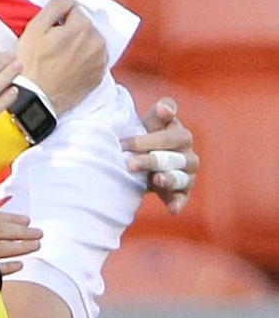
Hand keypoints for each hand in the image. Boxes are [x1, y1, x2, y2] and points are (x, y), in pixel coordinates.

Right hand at [15, 0, 107, 114]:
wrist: (38, 97)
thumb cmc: (32, 62)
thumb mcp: (35, 29)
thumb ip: (54, 7)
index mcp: (82, 27)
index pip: (73, 8)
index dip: (58, 11)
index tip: (48, 21)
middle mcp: (97, 42)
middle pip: (84, 24)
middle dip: (70, 27)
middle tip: (52, 38)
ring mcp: (100, 60)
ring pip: (91, 40)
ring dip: (79, 41)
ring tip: (61, 51)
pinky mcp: (99, 75)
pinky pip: (94, 57)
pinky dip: (84, 56)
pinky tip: (68, 62)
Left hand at [123, 97, 197, 214]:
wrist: (145, 160)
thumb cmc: (147, 137)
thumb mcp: (149, 125)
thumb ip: (156, 116)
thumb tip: (164, 108)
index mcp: (179, 134)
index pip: (170, 135)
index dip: (151, 137)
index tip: (131, 138)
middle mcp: (188, 154)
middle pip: (170, 157)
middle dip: (149, 159)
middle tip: (128, 162)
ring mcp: (188, 173)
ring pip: (178, 177)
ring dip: (167, 179)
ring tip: (156, 180)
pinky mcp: (184, 191)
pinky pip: (182, 197)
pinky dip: (177, 203)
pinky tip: (172, 209)